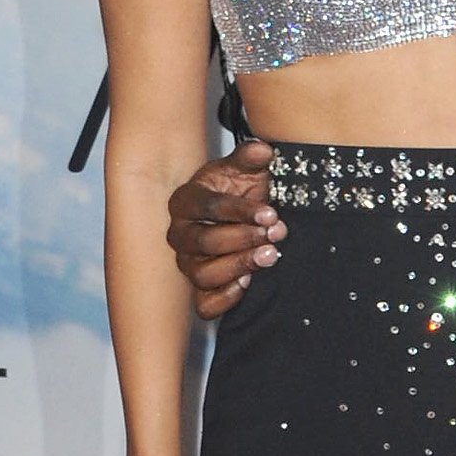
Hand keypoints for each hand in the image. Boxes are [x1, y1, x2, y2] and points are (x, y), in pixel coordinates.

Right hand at [168, 139, 281, 318]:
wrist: (244, 215)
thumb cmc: (239, 190)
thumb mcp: (246, 170)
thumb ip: (251, 158)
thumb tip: (264, 150)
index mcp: (185, 201)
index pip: (207, 207)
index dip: (239, 211)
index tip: (270, 213)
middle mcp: (179, 235)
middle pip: (203, 242)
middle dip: (243, 238)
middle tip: (275, 234)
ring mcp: (187, 264)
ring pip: (203, 275)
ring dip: (239, 266)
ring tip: (269, 255)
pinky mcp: (200, 290)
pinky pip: (205, 305)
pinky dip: (226, 299)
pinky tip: (249, 283)